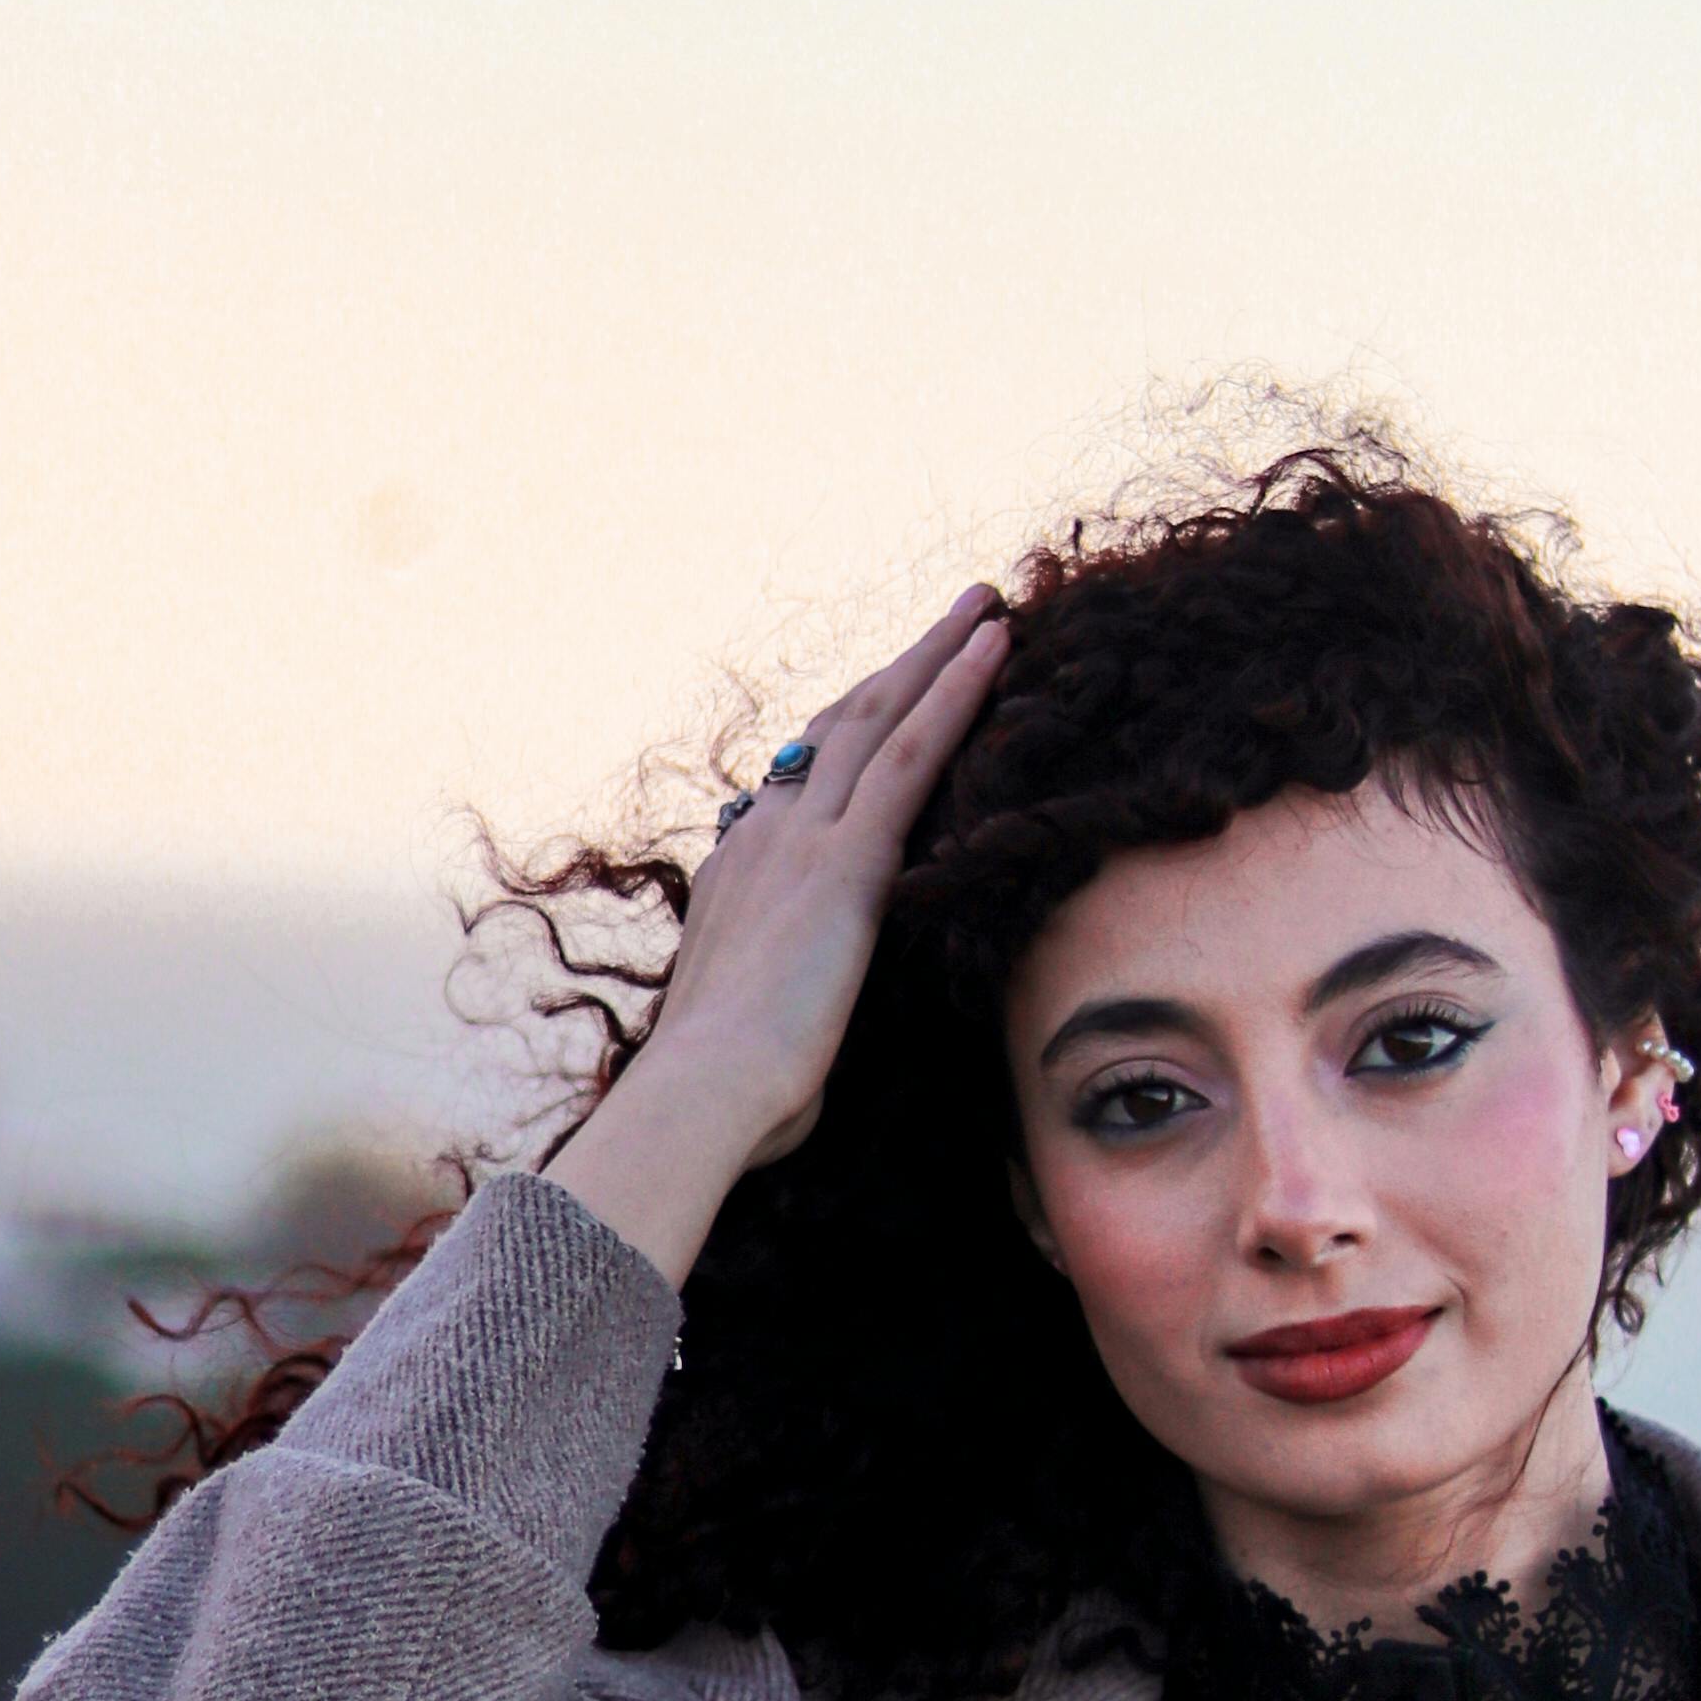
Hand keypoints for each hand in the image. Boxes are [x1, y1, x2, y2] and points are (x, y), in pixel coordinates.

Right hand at [552, 591, 1007, 1283]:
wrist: (704, 1092)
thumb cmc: (727, 1093)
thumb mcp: (754, 1026)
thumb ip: (782, 995)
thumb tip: (801, 1021)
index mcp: (741, 871)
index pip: (803, 780)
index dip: (851, 730)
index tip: (887, 697)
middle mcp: (765, 834)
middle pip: (841, 726)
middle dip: (899, 668)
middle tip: (951, 619)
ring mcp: (803, 839)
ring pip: (881, 719)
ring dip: (936, 654)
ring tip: (986, 607)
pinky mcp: (845, 860)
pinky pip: (913, 754)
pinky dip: (956, 692)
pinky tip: (996, 649)